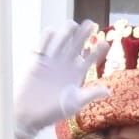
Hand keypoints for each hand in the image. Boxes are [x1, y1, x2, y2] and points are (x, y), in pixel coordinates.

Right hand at [15, 21, 111, 138]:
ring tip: (72, 26)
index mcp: (77, 74)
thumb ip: (90, 95)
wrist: (29, 114)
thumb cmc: (52, 112)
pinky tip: (53, 34)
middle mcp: (66, 64)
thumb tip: (109, 90)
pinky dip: (48, 36)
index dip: (99, 49)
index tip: (104, 44)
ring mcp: (52, 60)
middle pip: (78, 43)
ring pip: (62, 39)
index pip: (91, 57)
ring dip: (67, 31)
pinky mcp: (38, 60)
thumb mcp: (74, 103)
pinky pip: (44, 42)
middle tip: (91, 24)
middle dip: (85, 33)